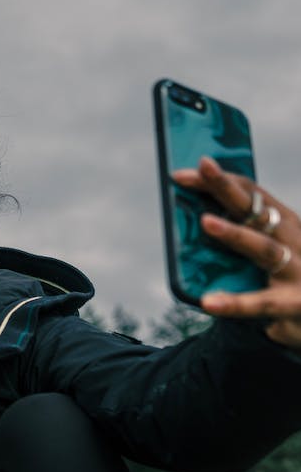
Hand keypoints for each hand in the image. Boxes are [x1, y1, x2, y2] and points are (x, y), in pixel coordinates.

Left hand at [172, 157, 300, 348]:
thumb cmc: (286, 278)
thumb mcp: (268, 250)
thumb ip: (240, 233)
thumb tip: (194, 218)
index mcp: (284, 224)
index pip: (251, 193)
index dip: (219, 180)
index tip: (181, 173)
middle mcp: (293, 241)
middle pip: (256, 210)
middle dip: (227, 187)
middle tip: (202, 168)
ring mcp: (296, 270)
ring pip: (264, 248)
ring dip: (235, 232)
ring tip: (206, 222)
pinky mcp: (294, 303)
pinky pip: (261, 302)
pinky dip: (235, 302)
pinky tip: (209, 301)